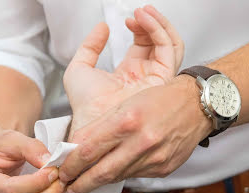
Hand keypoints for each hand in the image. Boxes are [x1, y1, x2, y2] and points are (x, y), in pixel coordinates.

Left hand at [58, 6, 211, 192]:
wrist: (197, 106)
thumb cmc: (159, 100)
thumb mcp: (125, 105)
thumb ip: (101, 127)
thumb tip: (77, 147)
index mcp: (127, 121)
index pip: (88, 150)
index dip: (71, 164)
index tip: (61, 171)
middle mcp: (141, 142)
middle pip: (101, 172)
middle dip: (80, 184)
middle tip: (67, 190)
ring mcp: (154, 159)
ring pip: (118, 177)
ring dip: (99, 182)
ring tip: (85, 183)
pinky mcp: (164, 169)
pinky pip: (135, 176)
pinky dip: (121, 175)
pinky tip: (115, 172)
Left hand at [64, 5, 183, 134]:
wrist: (92, 124)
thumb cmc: (84, 105)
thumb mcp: (79, 70)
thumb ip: (89, 47)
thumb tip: (102, 27)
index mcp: (129, 75)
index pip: (144, 46)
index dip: (140, 29)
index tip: (129, 19)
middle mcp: (145, 77)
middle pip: (158, 44)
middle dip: (151, 24)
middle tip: (139, 12)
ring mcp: (155, 80)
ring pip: (169, 46)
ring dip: (159, 24)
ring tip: (144, 11)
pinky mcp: (162, 81)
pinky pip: (169, 50)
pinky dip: (159, 31)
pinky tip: (145, 20)